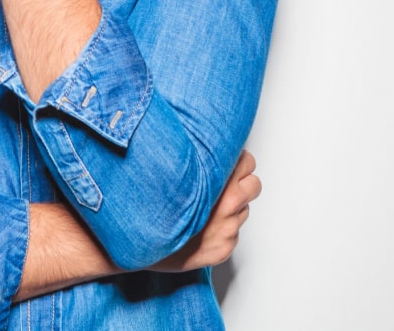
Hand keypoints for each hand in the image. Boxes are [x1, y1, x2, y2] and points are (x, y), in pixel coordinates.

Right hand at [152, 150, 261, 272]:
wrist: (140, 246)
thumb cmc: (152, 210)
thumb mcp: (171, 176)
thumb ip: (192, 163)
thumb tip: (200, 145)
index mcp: (218, 185)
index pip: (247, 163)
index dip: (237, 160)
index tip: (228, 161)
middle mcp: (228, 208)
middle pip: (253, 185)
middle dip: (242, 183)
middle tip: (225, 184)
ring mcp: (227, 231)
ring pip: (243, 210)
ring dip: (231, 208)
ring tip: (206, 208)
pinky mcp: (224, 249)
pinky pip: (233, 233)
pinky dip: (223, 229)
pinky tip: (202, 226)